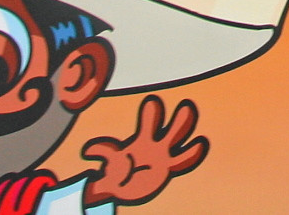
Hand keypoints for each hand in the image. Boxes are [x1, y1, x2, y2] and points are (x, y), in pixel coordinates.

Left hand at [83, 95, 208, 206]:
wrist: (125, 188)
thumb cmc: (117, 173)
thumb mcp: (108, 166)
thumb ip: (101, 156)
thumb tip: (88, 152)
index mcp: (141, 140)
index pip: (148, 123)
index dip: (151, 113)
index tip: (153, 101)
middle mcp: (155, 144)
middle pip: (169, 127)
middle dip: (176, 118)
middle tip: (185, 106)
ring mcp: (163, 154)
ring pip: (178, 138)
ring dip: (185, 129)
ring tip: (193, 119)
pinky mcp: (168, 167)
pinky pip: (183, 159)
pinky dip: (191, 152)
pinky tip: (200, 144)